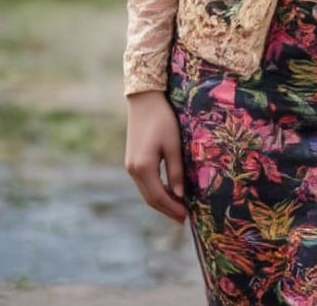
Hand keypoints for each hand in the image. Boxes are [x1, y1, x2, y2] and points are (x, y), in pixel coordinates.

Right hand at [125, 90, 186, 222]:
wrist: (144, 100)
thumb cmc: (162, 119)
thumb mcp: (174, 144)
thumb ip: (176, 170)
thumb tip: (179, 194)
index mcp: (143, 167)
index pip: (158, 197)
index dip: (172, 208)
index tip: (186, 217)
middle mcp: (133, 170)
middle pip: (150, 198)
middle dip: (167, 209)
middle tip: (184, 217)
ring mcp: (130, 165)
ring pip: (146, 191)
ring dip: (162, 201)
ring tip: (179, 206)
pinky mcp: (132, 160)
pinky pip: (144, 182)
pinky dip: (156, 190)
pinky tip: (168, 191)